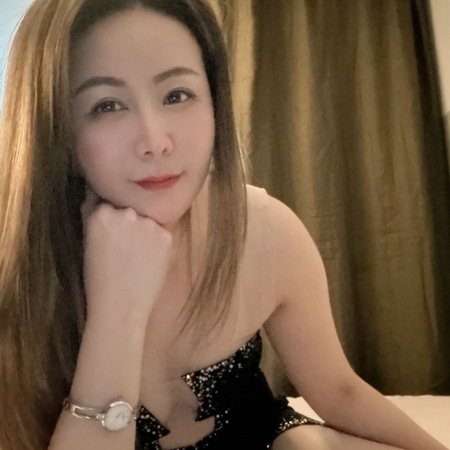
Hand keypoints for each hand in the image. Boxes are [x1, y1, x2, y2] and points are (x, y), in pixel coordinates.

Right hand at [81, 189, 172, 321]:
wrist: (120, 307)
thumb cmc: (99, 279)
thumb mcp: (88, 241)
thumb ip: (93, 213)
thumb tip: (95, 192)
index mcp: (101, 213)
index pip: (109, 202)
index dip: (111, 218)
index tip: (111, 235)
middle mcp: (126, 213)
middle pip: (130, 210)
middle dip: (128, 223)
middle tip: (124, 249)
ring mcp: (148, 224)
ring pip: (147, 220)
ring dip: (144, 231)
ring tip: (136, 257)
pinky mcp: (166, 235)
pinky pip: (162, 233)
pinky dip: (157, 244)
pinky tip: (148, 261)